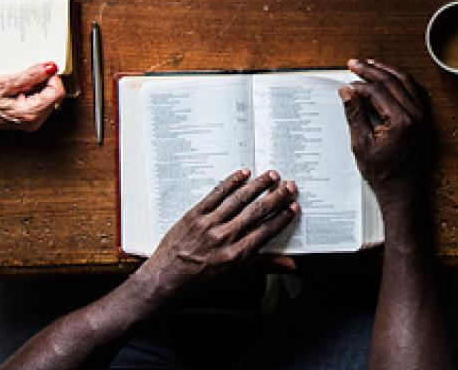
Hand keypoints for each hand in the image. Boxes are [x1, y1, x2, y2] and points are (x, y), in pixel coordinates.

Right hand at [0, 62, 65, 130]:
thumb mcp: (7, 82)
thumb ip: (32, 74)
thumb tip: (51, 67)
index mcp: (32, 113)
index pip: (57, 91)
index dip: (50, 77)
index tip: (38, 71)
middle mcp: (35, 120)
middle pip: (54, 94)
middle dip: (42, 82)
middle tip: (22, 80)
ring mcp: (32, 121)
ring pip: (47, 96)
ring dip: (36, 86)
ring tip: (17, 86)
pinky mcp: (28, 117)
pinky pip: (39, 100)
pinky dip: (31, 92)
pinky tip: (17, 91)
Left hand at [131, 168, 299, 309]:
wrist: (164, 281)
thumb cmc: (199, 283)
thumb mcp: (234, 279)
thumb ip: (263, 266)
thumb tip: (290, 265)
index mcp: (236, 256)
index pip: (266, 231)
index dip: (282, 218)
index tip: (293, 207)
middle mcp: (224, 238)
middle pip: (256, 212)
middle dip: (276, 197)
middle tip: (290, 186)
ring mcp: (209, 224)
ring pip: (239, 199)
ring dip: (258, 185)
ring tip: (272, 176)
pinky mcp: (194, 215)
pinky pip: (216, 194)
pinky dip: (231, 182)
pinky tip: (243, 174)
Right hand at [339, 58, 430, 210]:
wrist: (401, 191)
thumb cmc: (383, 173)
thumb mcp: (361, 144)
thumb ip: (355, 114)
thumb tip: (347, 91)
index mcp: (401, 121)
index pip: (377, 91)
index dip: (360, 85)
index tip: (346, 84)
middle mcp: (415, 115)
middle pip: (392, 82)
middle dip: (371, 70)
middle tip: (354, 64)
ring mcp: (422, 116)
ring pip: (405, 82)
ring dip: (386, 71)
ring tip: (370, 64)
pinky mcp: (423, 119)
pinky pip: (414, 91)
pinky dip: (401, 81)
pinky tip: (389, 77)